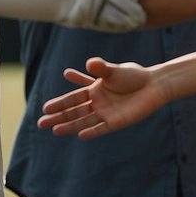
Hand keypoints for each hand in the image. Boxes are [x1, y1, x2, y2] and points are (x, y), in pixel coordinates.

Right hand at [37, 58, 166, 138]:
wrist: (154, 85)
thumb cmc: (134, 75)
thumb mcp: (114, 71)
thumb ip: (101, 69)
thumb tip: (89, 62)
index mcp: (94, 90)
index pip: (73, 98)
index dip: (60, 103)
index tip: (45, 107)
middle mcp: (97, 103)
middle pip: (74, 112)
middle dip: (58, 117)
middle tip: (41, 122)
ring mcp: (106, 114)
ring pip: (83, 121)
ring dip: (70, 125)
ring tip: (54, 130)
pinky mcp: (117, 122)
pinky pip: (101, 129)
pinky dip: (92, 131)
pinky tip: (81, 134)